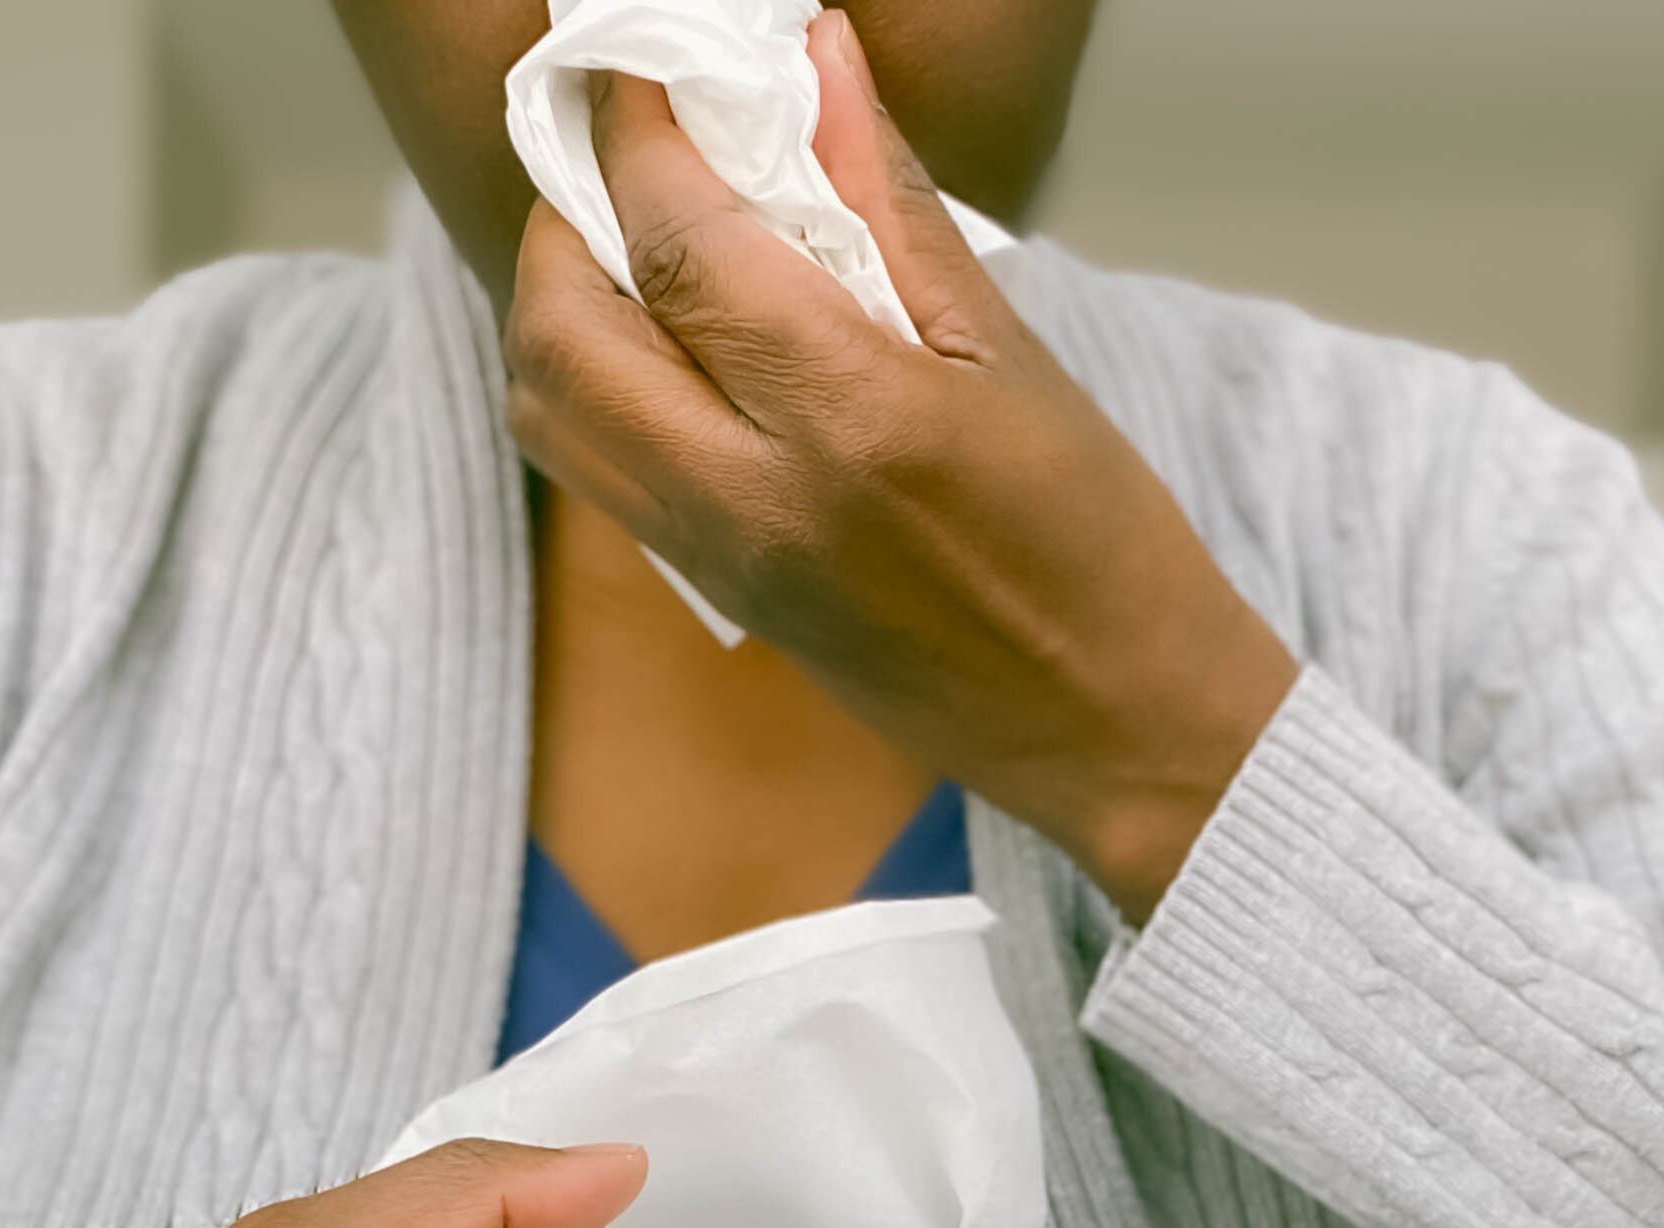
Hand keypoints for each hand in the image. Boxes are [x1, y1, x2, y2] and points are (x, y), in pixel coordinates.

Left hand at [502, 11, 1298, 923]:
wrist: (1112, 725)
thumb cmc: (1095, 537)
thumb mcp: (1008, 352)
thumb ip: (889, 203)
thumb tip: (814, 63)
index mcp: (851, 420)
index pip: (680, 247)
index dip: (634, 135)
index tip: (632, 61)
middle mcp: (755, 497)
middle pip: (564, 334)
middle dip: (563, 220)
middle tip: (619, 160)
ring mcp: (720, 559)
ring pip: (551, 412)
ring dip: (556, 309)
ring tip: (629, 248)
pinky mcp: (716, 597)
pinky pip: (597, 473)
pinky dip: (590, 385)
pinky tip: (663, 344)